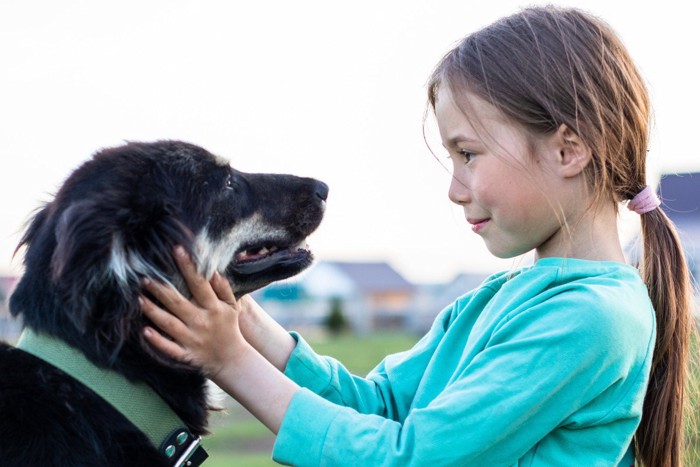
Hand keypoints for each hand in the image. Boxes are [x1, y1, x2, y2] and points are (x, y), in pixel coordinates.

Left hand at [140, 246, 243, 378]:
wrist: (231, 360)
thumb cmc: (229, 327)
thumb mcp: (232, 306)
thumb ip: (223, 288)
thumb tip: (213, 271)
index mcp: (213, 307)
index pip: (199, 284)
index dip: (188, 267)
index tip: (176, 250)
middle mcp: (201, 321)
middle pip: (177, 302)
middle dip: (160, 288)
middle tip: (144, 276)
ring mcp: (192, 339)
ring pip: (168, 323)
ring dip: (152, 311)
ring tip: (138, 298)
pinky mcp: (185, 354)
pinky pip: (169, 348)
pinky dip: (157, 341)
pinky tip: (144, 330)